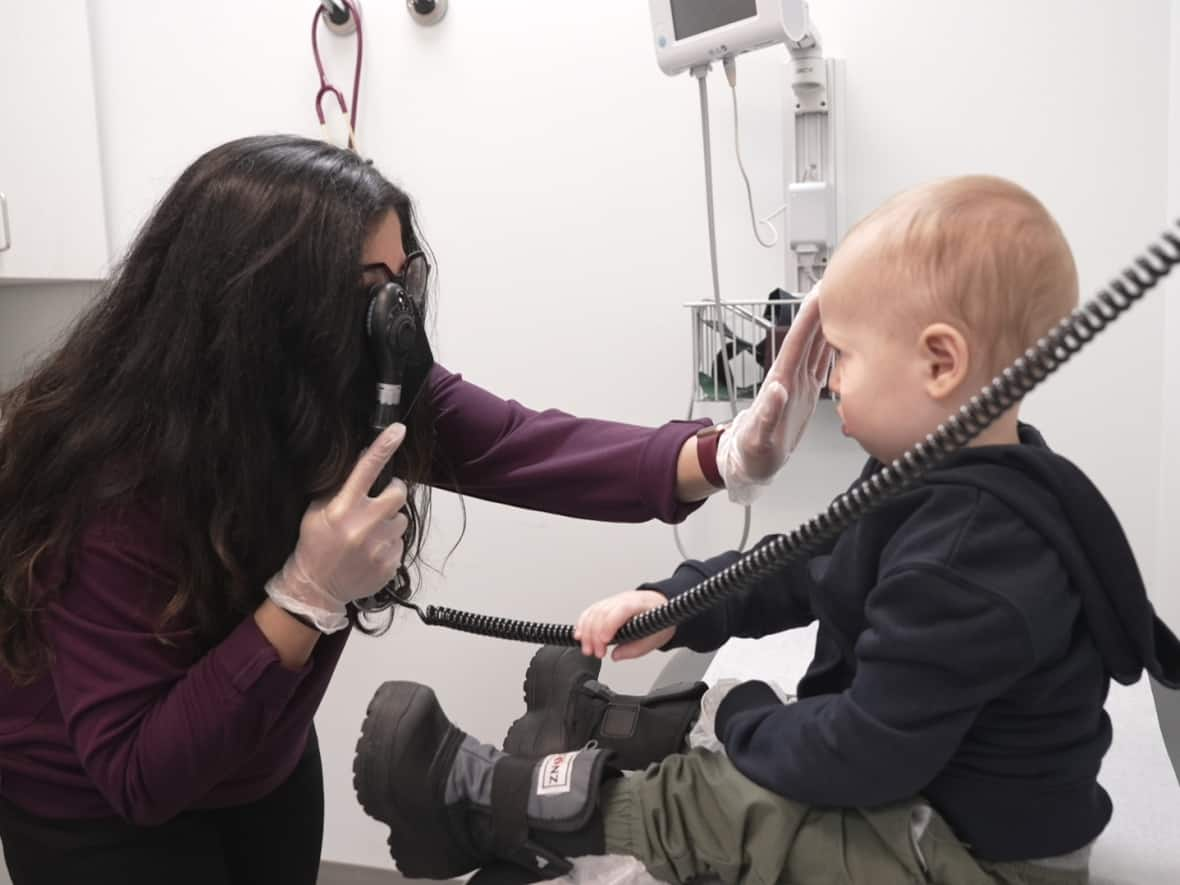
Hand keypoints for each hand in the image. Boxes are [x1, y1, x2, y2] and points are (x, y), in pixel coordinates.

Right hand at [265, 423, 409, 632]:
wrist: (317, 589)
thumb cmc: (315, 545)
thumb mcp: (316, 512)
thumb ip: (339, 488)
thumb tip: (364, 459)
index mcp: (342, 509)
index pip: (367, 469)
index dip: (384, 446)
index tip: (399, 430)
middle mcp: (363, 526)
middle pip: (398, 493)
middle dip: (392, 493)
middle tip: (378, 502)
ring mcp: (380, 546)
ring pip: (401, 519)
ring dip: (389, 522)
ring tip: (368, 535)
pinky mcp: (391, 563)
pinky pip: (400, 543)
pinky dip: (389, 544)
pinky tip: (370, 552)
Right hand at [574, 590, 674, 660]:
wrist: (658, 604)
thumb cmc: (657, 618)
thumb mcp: (655, 638)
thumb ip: (635, 649)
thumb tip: (616, 655)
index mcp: (638, 604)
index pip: (621, 610)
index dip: (610, 624)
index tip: (604, 640)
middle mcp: (623, 599)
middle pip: (603, 612)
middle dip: (595, 635)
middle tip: (596, 652)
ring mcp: (613, 600)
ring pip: (593, 612)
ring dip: (586, 632)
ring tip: (587, 649)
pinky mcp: (605, 604)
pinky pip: (590, 611)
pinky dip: (582, 624)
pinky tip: (579, 635)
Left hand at [718, 290, 833, 503]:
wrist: (751, 464)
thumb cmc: (752, 453)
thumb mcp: (757, 438)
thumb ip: (766, 413)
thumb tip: (777, 389)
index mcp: (781, 382)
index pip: (797, 343)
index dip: (808, 318)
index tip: (819, 293)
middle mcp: (791, 377)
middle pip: (810, 337)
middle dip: (821, 310)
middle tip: (838, 284)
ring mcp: (799, 384)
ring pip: (817, 347)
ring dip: (828, 324)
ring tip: (844, 303)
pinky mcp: (807, 394)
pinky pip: (822, 364)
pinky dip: (832, 348)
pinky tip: (842, 337)